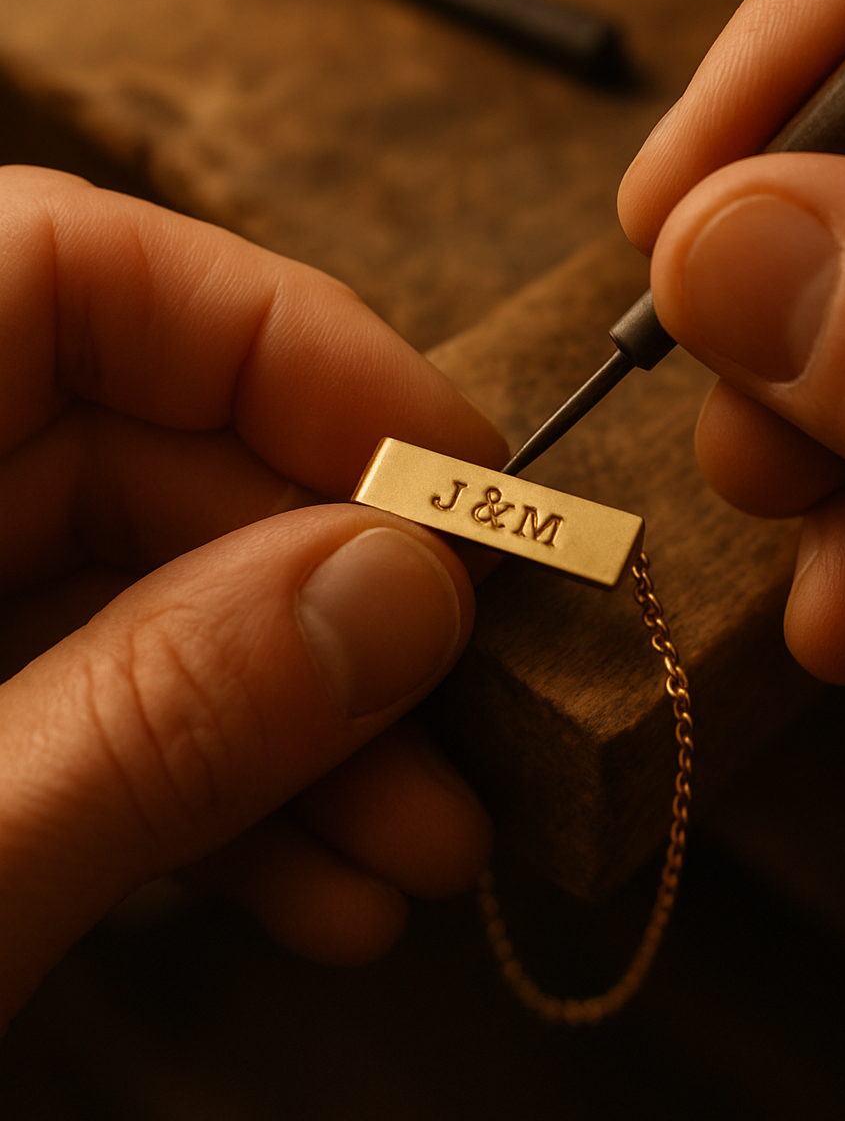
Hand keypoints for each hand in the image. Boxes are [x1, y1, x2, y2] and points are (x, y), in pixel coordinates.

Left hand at [0, 166, 506, 1030]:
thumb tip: (398, 591)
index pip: (65, 269)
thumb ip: (146, 724)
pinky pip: (99, 712)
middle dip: (327, 587)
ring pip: (140, 594)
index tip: (451, 469)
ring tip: (423, 841)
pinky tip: (324, 884)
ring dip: (303, 719)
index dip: (284, 342)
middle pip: (137, 447)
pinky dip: (222, 795)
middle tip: (468, 698)